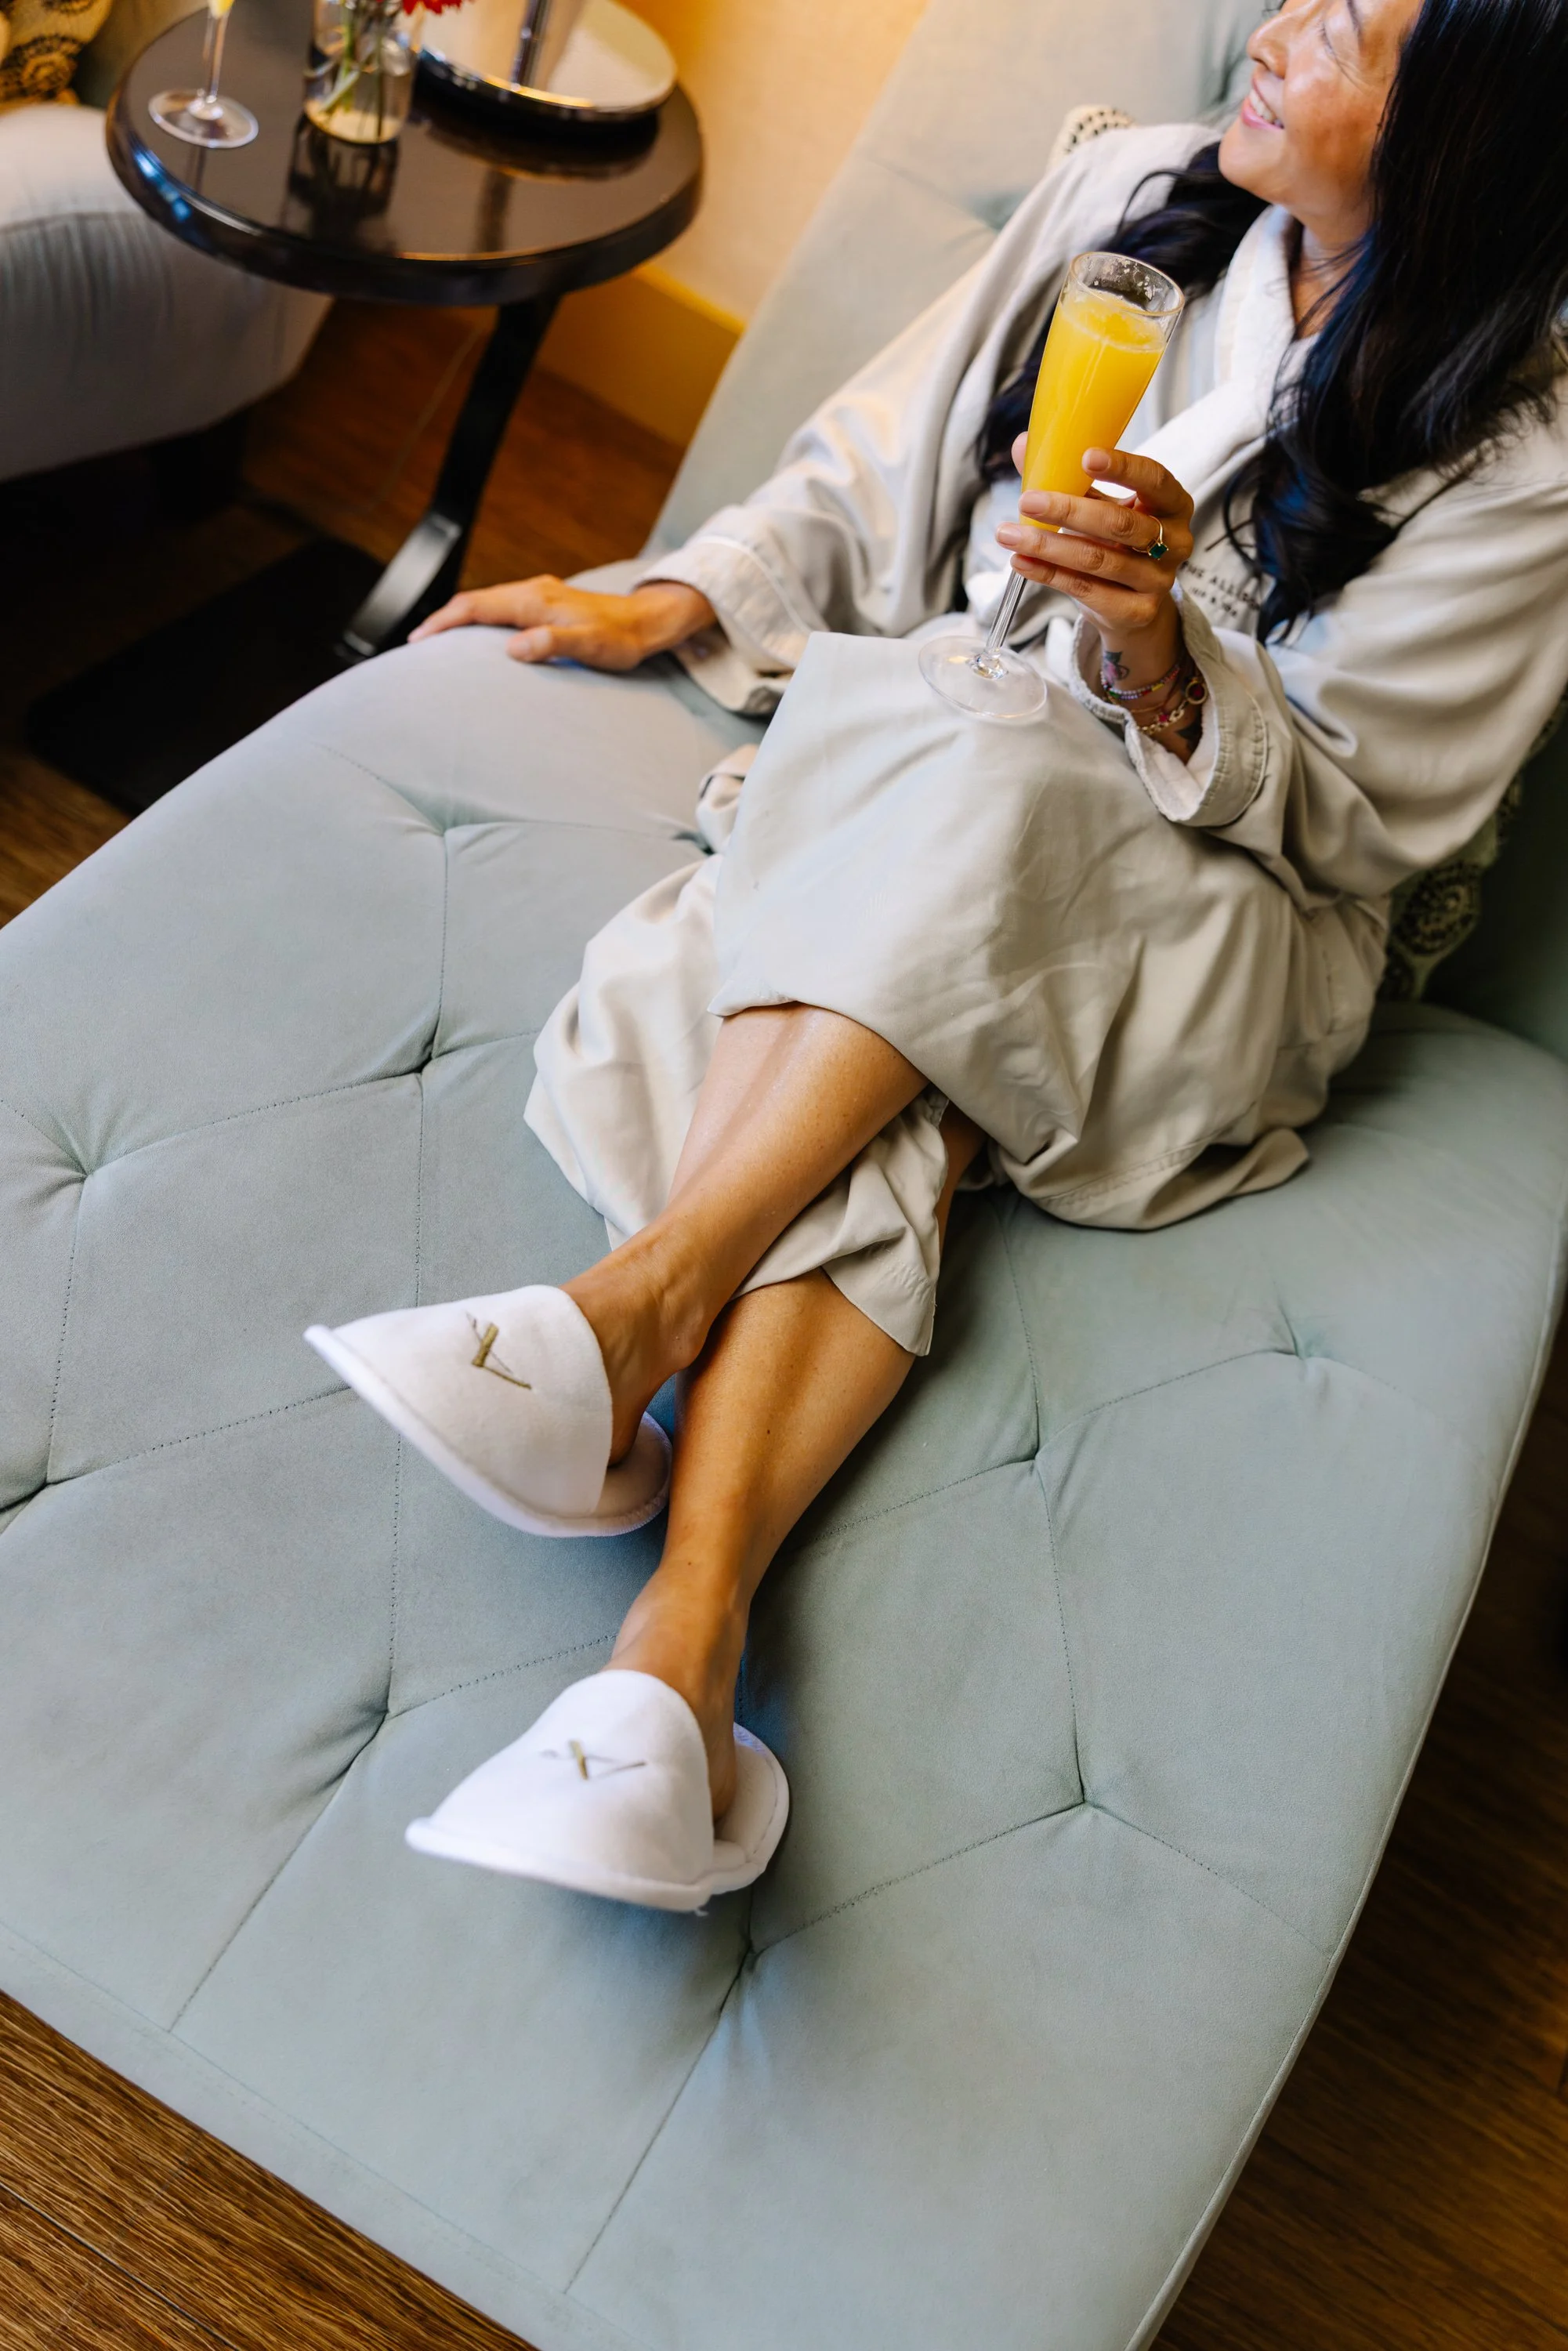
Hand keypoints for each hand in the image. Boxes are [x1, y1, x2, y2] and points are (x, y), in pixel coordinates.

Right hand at [408, 576, 715, 669]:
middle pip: (474, 601)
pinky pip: (501, 609)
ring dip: (459, 620)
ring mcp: (538, 596)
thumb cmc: (621, 639)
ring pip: (486, 604)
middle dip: (442, 620)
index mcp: (535, 600)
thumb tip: (514, 648)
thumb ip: (551, 644)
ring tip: (435, 641)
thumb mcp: (589, 645)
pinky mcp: (545, 604)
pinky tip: (475, 637)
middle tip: (414, 643)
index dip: (443, 622)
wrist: (647, 623)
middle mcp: (532, 592)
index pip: (476, 607)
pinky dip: (479, 620)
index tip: (417, 639)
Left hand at [996, 439, 1194, 683]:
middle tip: (1028, 500)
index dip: (1123, 468)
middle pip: (1119, 524)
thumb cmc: (1118, 544)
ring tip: (1008, 534)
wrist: (1135, 607)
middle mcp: (1174, 542)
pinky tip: (1021, 560)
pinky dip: (1048, 574)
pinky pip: (1085, 589)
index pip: (1155, 480)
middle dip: (1069, 510)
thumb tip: (1023, 446)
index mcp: (1174, 504)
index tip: (1086, 457)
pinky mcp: (1137, 611)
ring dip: (1047, 545)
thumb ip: (1071, 479)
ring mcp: (1158, 580)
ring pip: (1098, 560)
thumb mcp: (1102, 506)